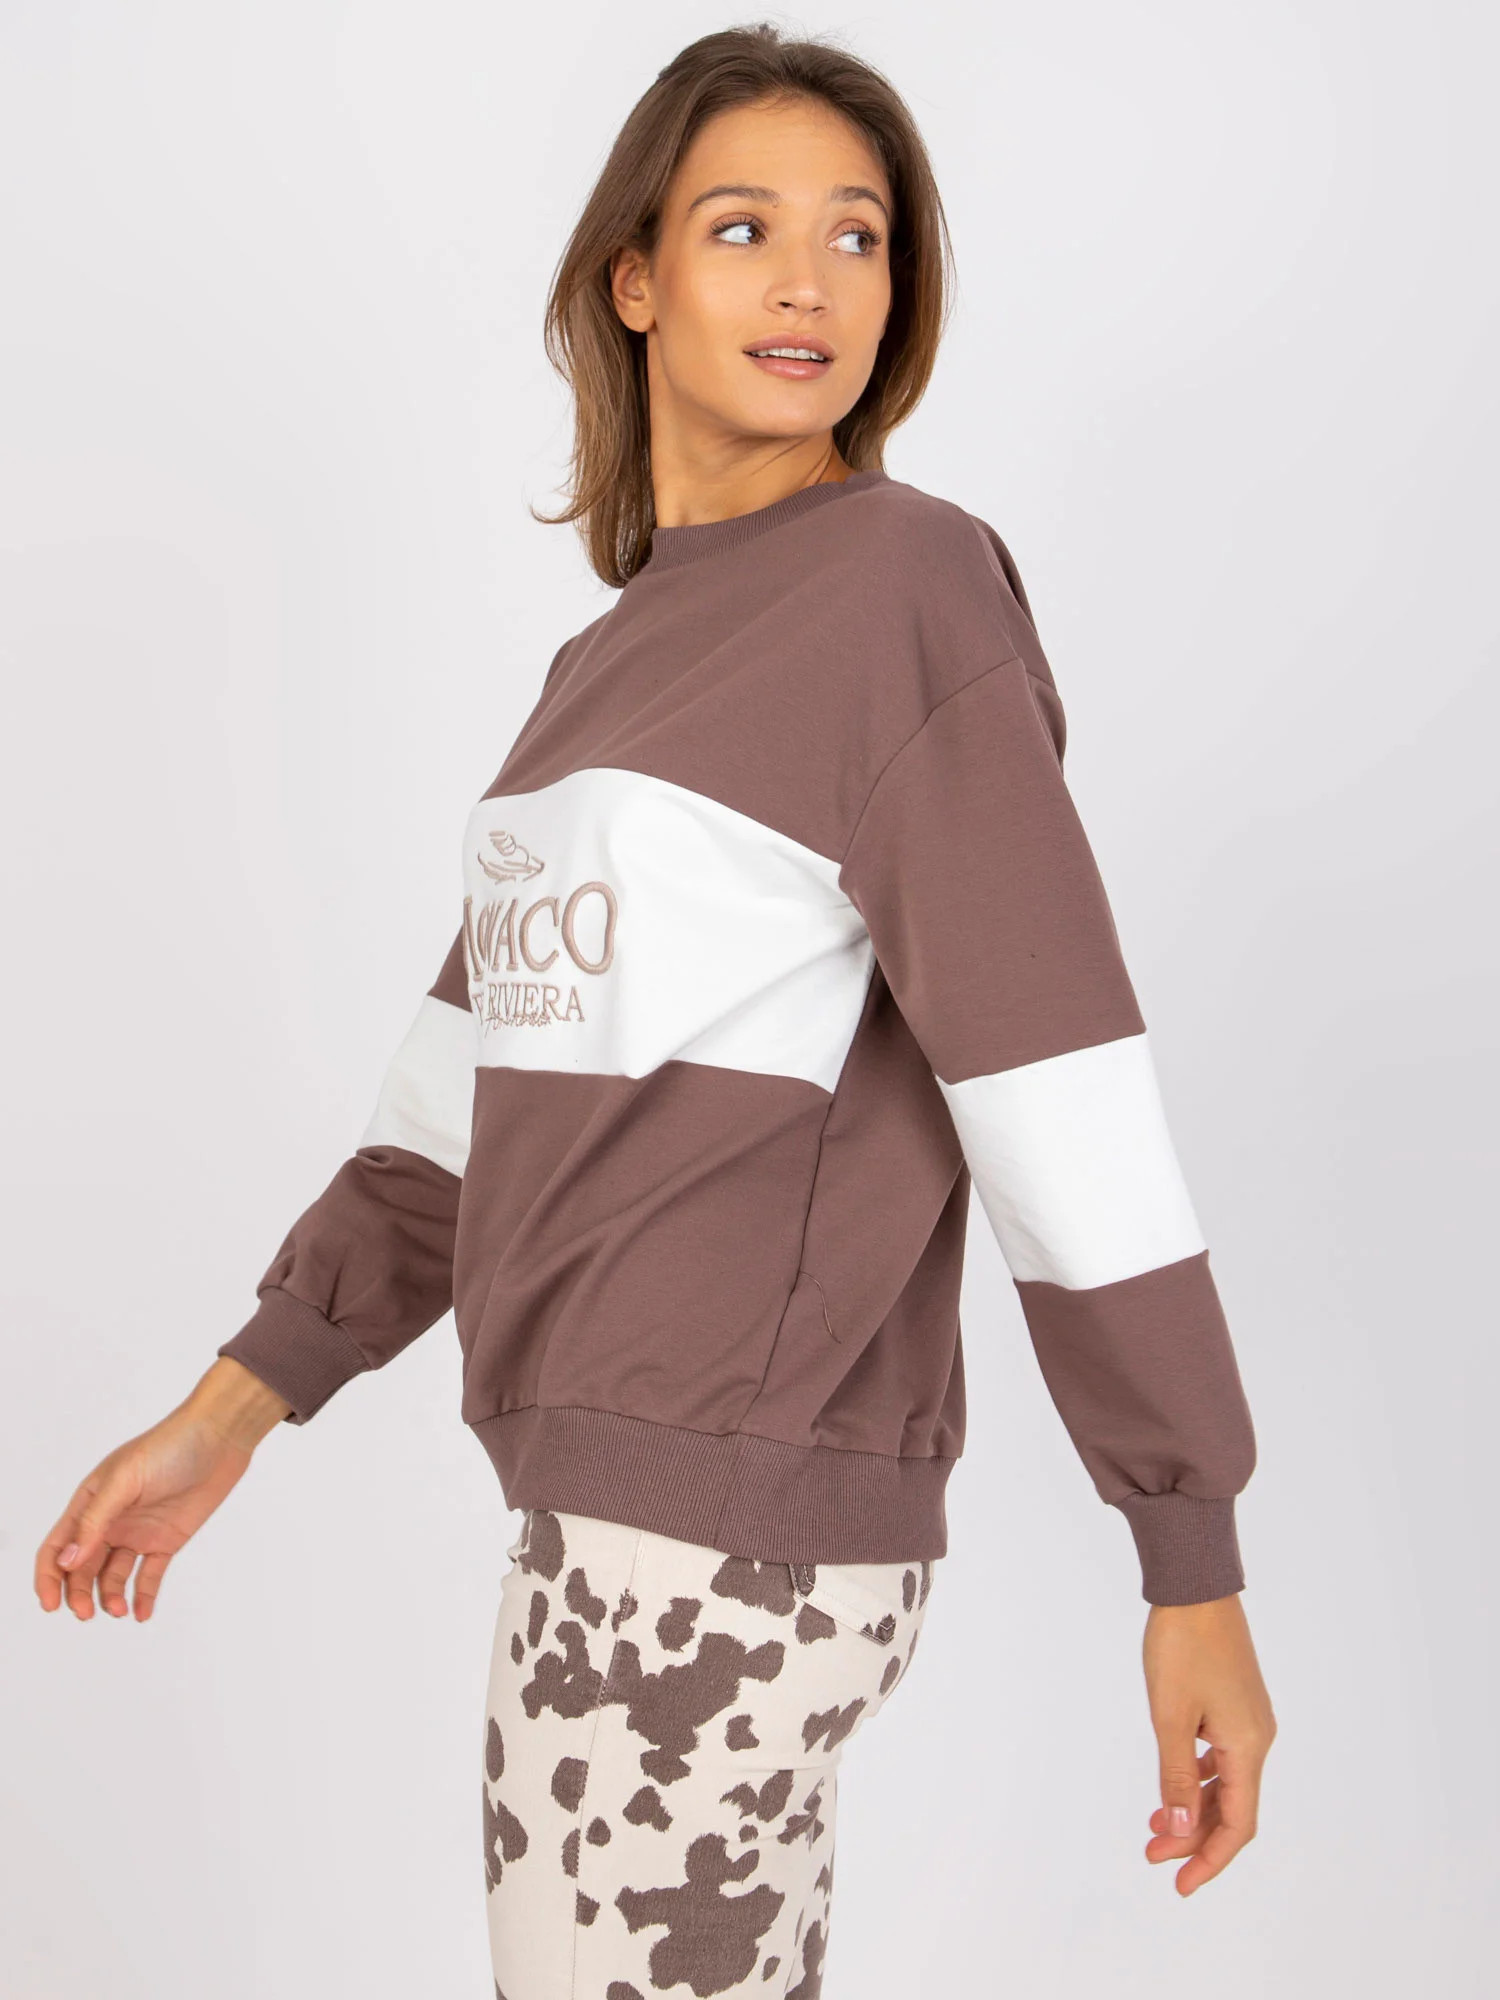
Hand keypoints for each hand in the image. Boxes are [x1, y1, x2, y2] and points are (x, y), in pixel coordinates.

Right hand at [34, 1357, 292, 1622]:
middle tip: (87, 1614)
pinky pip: (149, 1575)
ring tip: (120, 1610)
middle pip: (83, 1568)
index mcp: (90, 1502)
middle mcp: (110, 1520)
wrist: (220, 1437)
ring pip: (113, 1575)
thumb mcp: (124, 1480)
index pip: (58, 1546)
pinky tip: (141, 1614)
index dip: (49, 1577)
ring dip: (110, 1596)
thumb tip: (68, 1560)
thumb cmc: (169, 1446)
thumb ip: (95, 1521)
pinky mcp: (167, 1540)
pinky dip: (143, 1596)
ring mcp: (138, 1531)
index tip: (51, 1605)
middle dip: (79, 1593)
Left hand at [1140, 1592, 1275, 1893]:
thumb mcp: (1170, 1716)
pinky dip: (1199, 1778)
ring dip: (1194, 1809)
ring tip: (1154, 1827)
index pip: (1238, 1825)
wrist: (1195, 1585)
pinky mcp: (1237, 1704)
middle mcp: (1258, 1738)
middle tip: (1152, 1856)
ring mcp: (1249, 1720)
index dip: (1210, 1860)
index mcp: (1248, 1746)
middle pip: (1233, 1808)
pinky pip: (1223, 1757)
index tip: (1179, 1886)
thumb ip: (1177, 1776)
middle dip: (1194, 1838)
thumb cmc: (1181, 1645)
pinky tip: (1174, 1785)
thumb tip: (1182, 1830)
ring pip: (1227, 1783)